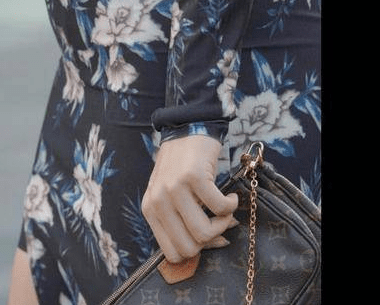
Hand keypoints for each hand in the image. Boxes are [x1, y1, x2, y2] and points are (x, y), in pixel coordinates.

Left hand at [141, 134, 238, 263]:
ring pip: (204, 232)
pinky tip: (230, 196)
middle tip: (219, 222)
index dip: (196, 250)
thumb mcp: (169, 194)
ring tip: (224, 210)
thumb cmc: (181, 165)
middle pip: (190, 247)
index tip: (208, 235)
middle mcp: (159, 201)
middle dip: (210, 239)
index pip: (173, 253)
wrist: (187, 128)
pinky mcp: (194, 177)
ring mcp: (175, 188)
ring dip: (223, 224)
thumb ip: (180, 221)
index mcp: (150, 210)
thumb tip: (211, 246)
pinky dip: (231, 206)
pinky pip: (220, 208)